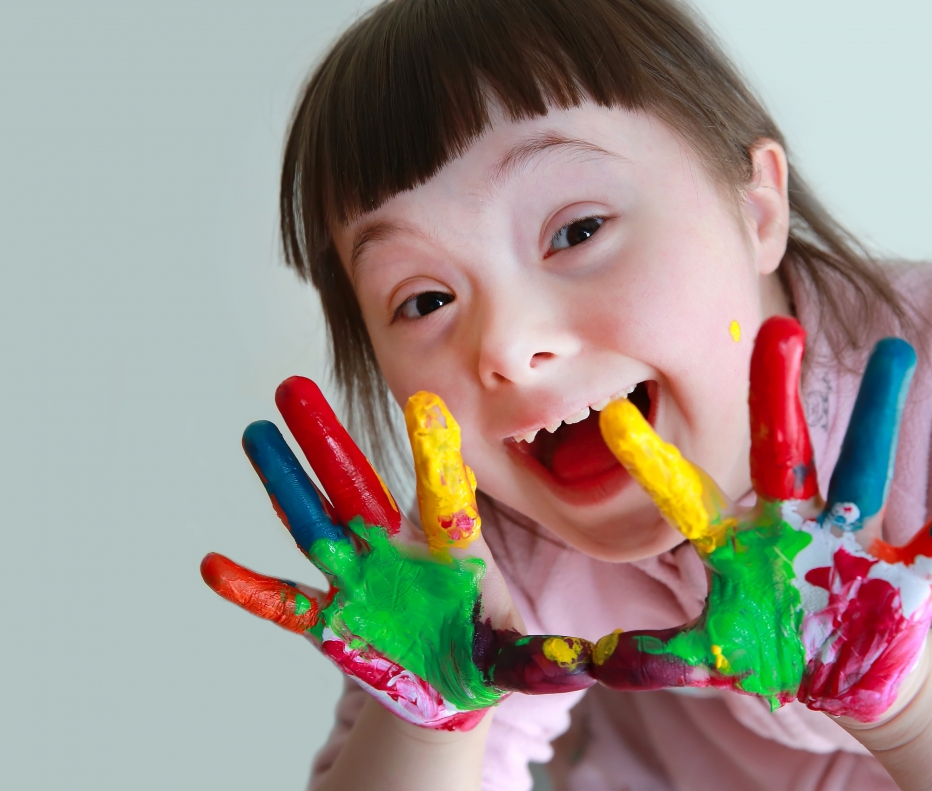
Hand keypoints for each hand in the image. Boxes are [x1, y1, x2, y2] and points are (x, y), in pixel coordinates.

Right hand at [201, 378, 592, 730]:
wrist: (443, 679)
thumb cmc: (483, 648)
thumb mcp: (516, 651)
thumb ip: (540, 654)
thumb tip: (583, 661)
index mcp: (446, 546)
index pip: (439, 494)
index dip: (432, 454)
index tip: (423, 405)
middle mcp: (393, 550)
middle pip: (354, 486)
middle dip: (325, 440)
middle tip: (293, 386)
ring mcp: (356, 579)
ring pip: (313, 524)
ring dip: (282, 485)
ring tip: (254, 435)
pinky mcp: (329, 619)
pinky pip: (284, 603)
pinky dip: (250, 590)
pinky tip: (213, 566)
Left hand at [590, 317, 931, 721]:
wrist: (840, 671)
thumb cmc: (772, 647)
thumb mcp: (710, 655)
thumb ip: (651, 655)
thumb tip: (583, 660)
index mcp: (741, 544)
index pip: (690, 496)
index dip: (654, 462)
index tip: (616, 415)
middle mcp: (792, 525)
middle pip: (782, 451)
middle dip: (776, 395)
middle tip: (776, 329)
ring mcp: (850, 542)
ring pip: (864, 467)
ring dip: (881, 413)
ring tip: (895, 350)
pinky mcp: (905, 572)